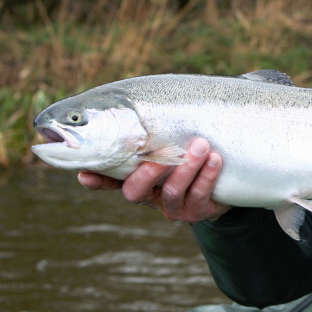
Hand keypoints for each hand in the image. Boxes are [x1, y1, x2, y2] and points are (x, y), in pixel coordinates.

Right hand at [78, 138, 230, 222]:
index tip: (84, 174)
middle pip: (134, 191)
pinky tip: (216, 159)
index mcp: (137, 175)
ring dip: (186, 167)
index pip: (109, 178)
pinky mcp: (197, 211)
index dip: (96, 179)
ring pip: (172, 191)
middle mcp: (150, 194)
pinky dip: (207, 176)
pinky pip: (199, 196)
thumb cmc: (191, 145)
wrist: (227, 171)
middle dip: (147, 172)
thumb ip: (151, 126)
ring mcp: (172, 205)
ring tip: (201, 145)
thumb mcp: (172, 136)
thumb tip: (133, 101)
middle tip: (160, 152)